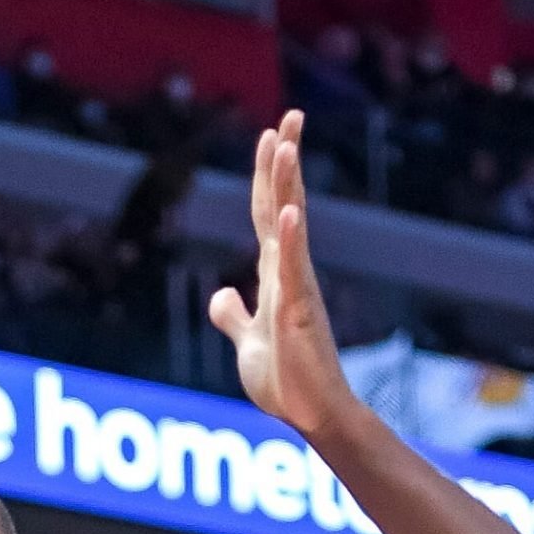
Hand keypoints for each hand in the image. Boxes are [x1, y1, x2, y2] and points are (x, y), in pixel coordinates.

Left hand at [208, 111, 367, 441]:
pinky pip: (294, 271)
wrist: (312, 416)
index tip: (272, 135)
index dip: (267, 176)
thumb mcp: (247, 343)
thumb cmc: (286, 382)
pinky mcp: (299, 314)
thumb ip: (234, 316)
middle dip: (283, 162)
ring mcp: (296, 290)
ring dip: (288, 185)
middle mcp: (289, 273)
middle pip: (281, 206)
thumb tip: (222, 296)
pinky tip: (290, 212)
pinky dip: (291, 241)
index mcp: (274, 276)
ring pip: (290, 226)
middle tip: (289, 116)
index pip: (268, 214)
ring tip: (288, 143)